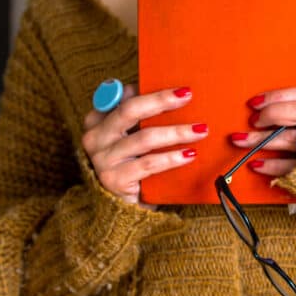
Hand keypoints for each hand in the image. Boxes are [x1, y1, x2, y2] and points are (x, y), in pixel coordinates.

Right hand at [81, 84, 207, 208]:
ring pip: (144, 138)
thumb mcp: (135, 138)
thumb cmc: (133, 166)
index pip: (124, 98)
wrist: (122, 207)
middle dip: (161, 101)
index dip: (149, 91)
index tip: (179, 88)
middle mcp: (95, 137)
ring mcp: (102, 159)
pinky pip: (148, 164)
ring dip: (176, 132)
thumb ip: (143, 117)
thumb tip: (176, 95)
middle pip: (130, 110)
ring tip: (200, 130)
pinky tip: (190, 154)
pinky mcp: (114, 179)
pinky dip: (171, 158)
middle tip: (187, 96)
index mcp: (97, 120)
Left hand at [230, 87, 295, 177]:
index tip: (254, 103)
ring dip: (262, 139)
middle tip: (253, 120)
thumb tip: (263, 107)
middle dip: (272, 114)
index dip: (277, 97)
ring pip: (291, 138)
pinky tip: (256, 164)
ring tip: (241, 140)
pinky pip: (292, 166)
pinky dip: (272, 165)